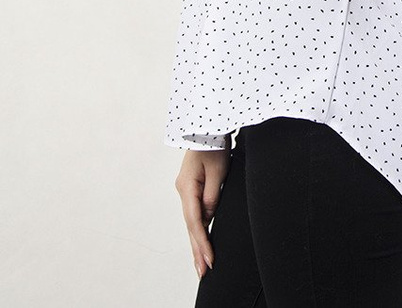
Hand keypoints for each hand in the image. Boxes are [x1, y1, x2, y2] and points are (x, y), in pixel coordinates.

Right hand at [175, 145, 231, 280]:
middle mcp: (183, 191)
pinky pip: (195, 213)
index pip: (195, 221)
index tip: (210, 260)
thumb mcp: (218, 170)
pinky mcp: (192, 188)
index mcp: (187, 187)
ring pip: (192, 222)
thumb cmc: (213, 145)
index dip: (203, 242)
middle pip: (191, 226)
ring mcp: (186, 190)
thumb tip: (208, 217)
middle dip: (197, 250)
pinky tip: (202, 242)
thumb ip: (212, 196)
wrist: (206, 128)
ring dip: (198, 243)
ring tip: (202, 265)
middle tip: (202, 273)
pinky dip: (199, 229)